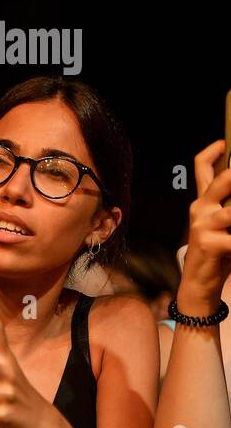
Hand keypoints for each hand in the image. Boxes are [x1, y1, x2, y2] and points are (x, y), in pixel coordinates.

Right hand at [177, 140, 230, 311]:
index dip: (212, 152)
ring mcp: (203, 225)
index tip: (224, 142)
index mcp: (203, 202)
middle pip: (224, 180)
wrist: (199, 284)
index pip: (201, 169)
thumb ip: (229, 208)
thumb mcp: (225, 226)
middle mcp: (200, 209)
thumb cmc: (218, 253)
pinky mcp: (209, 243)